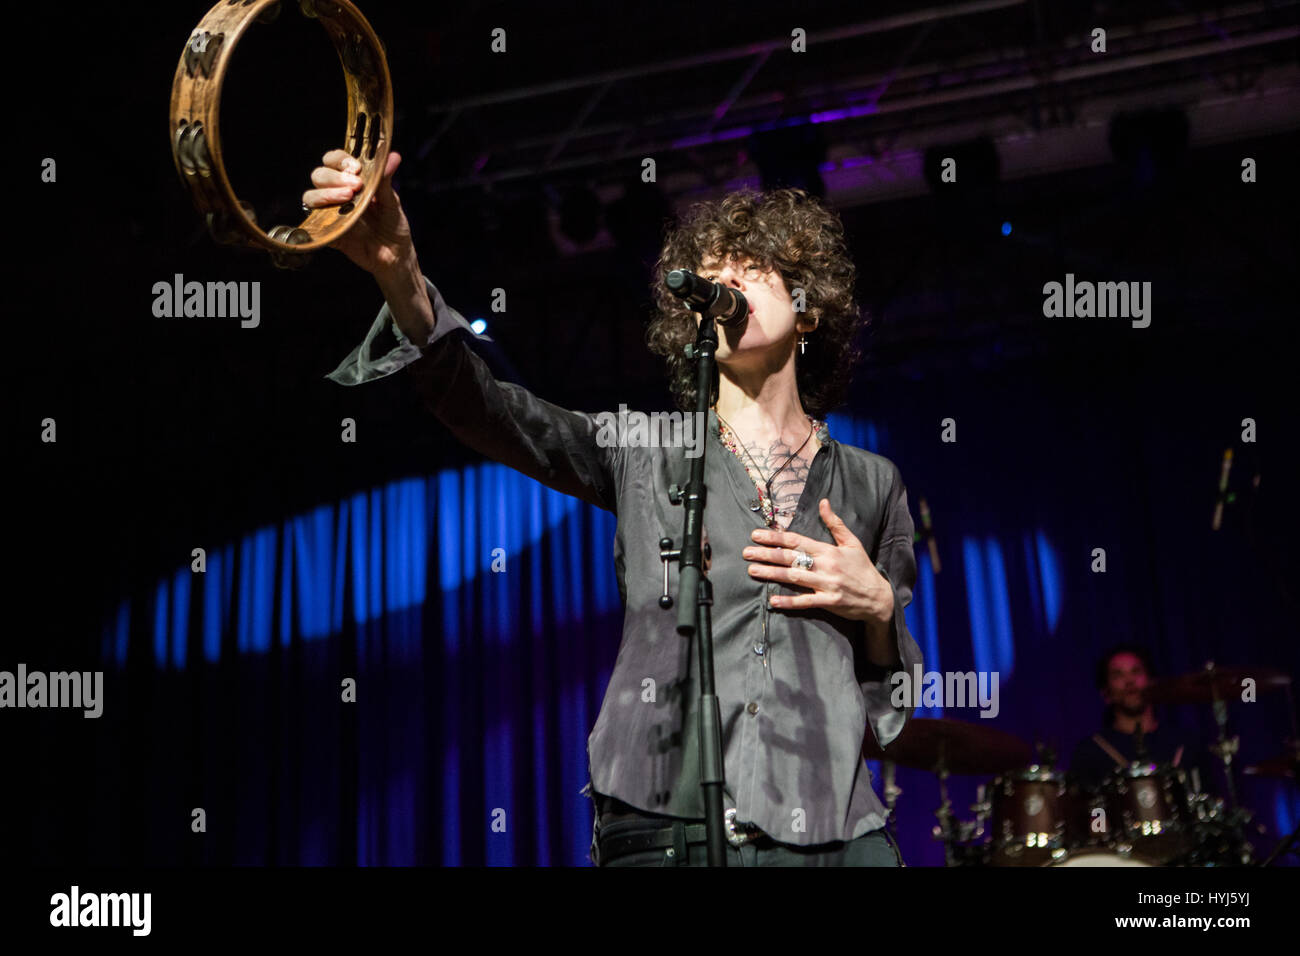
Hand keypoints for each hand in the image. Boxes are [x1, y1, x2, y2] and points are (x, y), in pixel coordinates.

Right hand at [303, 149, 413, 275]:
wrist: (396, 255)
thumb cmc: (393, 225)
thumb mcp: (392, 201)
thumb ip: (385, 179)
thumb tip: (393, 156)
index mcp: (351, 181)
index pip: (334, 161)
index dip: (340, 160)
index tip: (356, 168)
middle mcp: (337, 194)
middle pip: (319, 175)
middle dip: (334, 177)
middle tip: (355, 185)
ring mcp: (330, 213)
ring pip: (311, 196)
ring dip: (326, 194)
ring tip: (348, 198)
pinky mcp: (328, 233)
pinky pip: (313, 224)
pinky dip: (319, 219)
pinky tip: (336, 218)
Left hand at [742, 498, 893, 625]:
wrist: (879, 597)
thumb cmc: (862, 568)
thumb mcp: (852, 542)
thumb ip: (835, 523)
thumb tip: (824, 502)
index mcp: (829, 550)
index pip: (797, 540)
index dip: (775, 537)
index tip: (756, 535)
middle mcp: (826, 566)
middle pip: (791, 558)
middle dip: (767, 554)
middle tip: (746, 552)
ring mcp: (827, 585)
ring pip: (794, 578)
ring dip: (772, 574)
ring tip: (752, 570)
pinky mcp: (829, 602)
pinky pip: (806, 602)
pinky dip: (789, 602)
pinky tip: (773, 600)